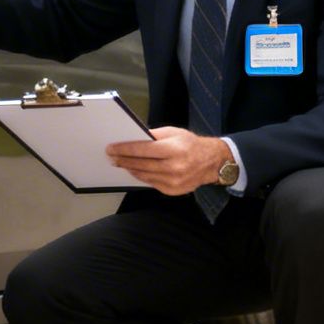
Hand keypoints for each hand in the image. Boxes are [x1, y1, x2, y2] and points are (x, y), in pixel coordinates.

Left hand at [105, 127, 229, 195]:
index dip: (124, 149)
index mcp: (173, 150)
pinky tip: (133, 170)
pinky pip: (150, 183)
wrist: (212, 163)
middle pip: (140, 164)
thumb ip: (154, 135)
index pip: (142, 150)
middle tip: (111, 156)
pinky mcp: (172, 191)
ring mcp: (173, 181)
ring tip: (119, 163)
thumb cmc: (190, 144)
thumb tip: (133, 137)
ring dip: (129, 169)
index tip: (111, 148)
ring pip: (143, 175)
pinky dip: (140, 176)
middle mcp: (174, 167)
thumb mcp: (174, 133)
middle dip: (123, 160)